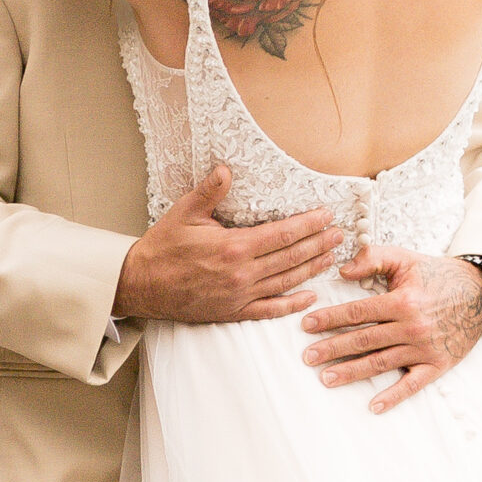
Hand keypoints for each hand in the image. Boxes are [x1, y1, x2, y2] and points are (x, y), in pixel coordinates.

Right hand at [112, 165, 340, 323]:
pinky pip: (268, 310)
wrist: (141, 284)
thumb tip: (227, 169)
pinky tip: (309, 296)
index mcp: (234, 246)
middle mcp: (242, 273)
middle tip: (339, 234)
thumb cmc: (163, 246)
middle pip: (291, 257)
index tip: (326, 215)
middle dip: (318, 243)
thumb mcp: (185, 212)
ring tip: (332, 256)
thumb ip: (210, 191)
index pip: (282, 233)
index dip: (308, 224)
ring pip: (286, 282)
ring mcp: (239, 296)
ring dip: (311, 269)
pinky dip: (291, 304)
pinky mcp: (232, 312)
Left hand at [300, 249, 481, 411]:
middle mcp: (411, 326)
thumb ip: (373, 258)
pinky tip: (373, 405)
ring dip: (352, 372)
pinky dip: (393, 396)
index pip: (358, 312)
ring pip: (381, 363)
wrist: (479, 292)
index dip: (330, 318)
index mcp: (402, 300)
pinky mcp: (437, 365)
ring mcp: (424, 348)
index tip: (307, 325)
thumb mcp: (405, 258)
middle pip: (364, 340)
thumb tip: (343, 269)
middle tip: (307, 357)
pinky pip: (413, 385)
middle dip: (332, 348)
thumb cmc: (437, 274)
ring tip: (326, 379)